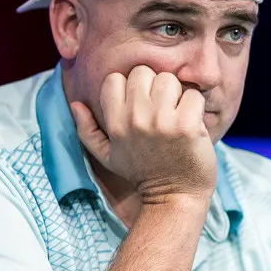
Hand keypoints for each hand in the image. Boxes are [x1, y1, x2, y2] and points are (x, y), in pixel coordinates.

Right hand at [69, 66, 216, 203]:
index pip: (115, 79)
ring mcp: (162, 121)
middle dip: (154, 86)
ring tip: (176, 114)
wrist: (174, 198)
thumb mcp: (108, 157)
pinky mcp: (187, 125)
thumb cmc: (142, 174)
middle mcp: (136, 119)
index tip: (140, 104)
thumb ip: (87, 131)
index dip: (129, 87)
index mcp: (115, 123)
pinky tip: (192, 123)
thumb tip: (76, 104)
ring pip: (169, 79)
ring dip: (176, 94)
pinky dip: (195, 106)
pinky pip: (192, 95)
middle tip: (162, 108)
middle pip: (143, 72)